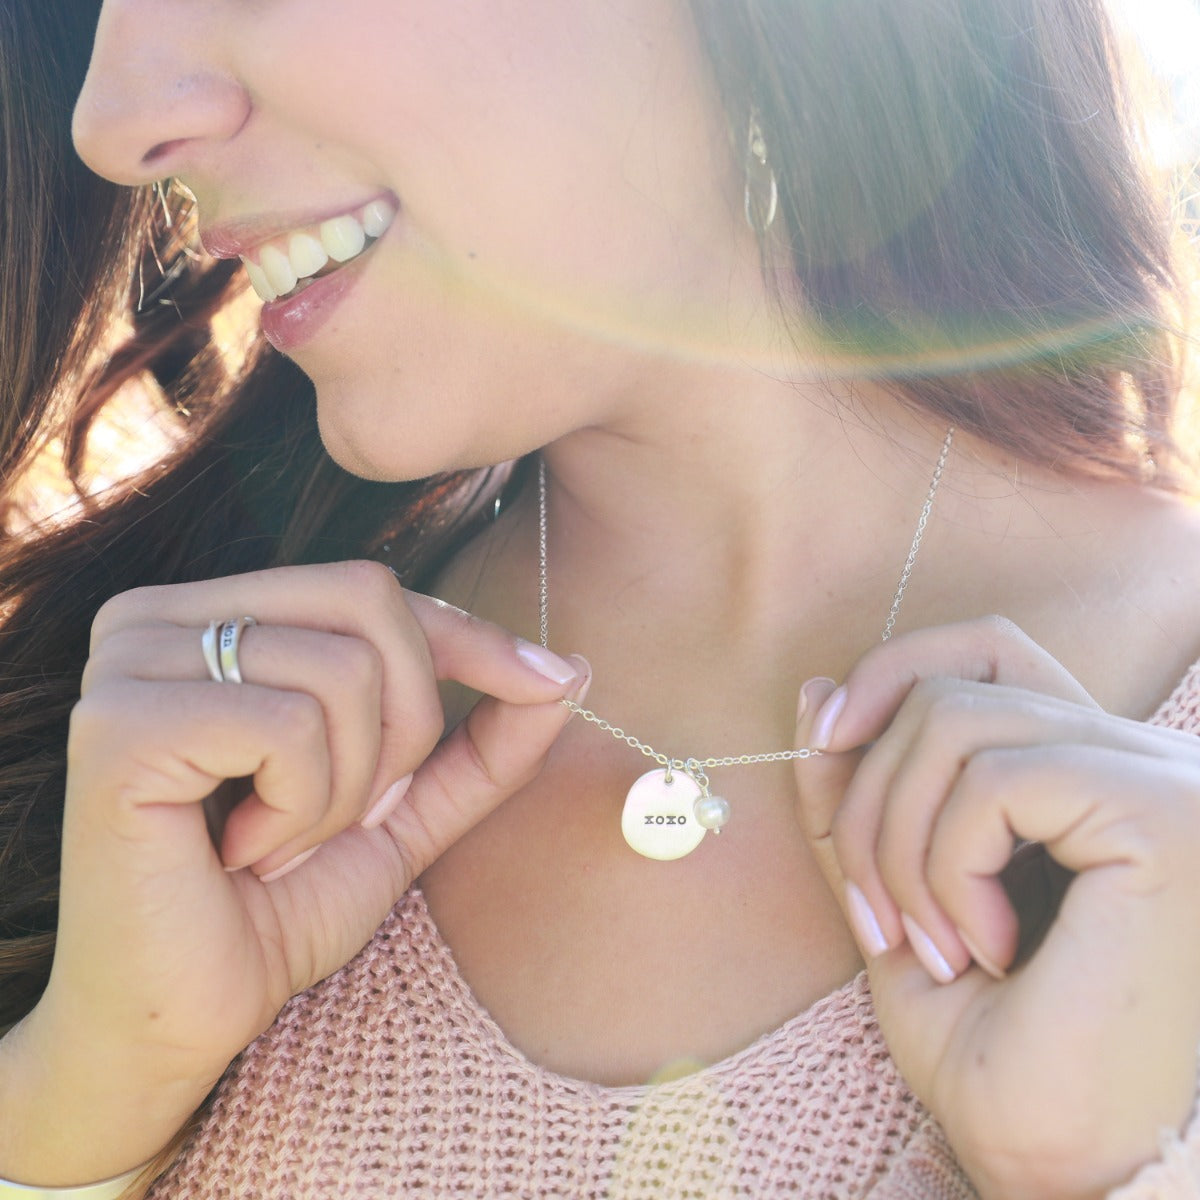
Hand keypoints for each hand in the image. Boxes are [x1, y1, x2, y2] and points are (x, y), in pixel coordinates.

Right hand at [16, 560, 586, 1180]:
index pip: (371, 587)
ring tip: (281, 842)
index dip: (469, 634)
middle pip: (368, 602)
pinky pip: (289, 727)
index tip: (552, 678)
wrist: (182, 1017)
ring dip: (347, 786)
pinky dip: (301, 806)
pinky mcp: (117, 724)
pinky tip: (244, 852)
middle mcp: (156, 617)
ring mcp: (128, 663)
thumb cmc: (278, 907)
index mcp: (210, 616)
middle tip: (348, 814)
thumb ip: (482, 740)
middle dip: (405, 726)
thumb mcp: (404, 809)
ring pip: (342, 670)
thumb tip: (570, 669)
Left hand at [794, 617, 1199, 1199]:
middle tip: (880, 921)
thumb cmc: (988, 1039)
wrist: (1055, 1156)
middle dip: (867, 798)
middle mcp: (1128, 756)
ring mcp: (1153, 777)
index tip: (825, 739)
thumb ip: (859, 793)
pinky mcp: (1159, 813)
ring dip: (899, 842)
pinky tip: (989, 948)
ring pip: (956, 722)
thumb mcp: (893, 889)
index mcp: (1077, 769)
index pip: (984, 647)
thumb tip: (817, 688)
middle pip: (949, 686)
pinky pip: (995, 782)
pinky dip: (950, 866)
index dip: (893, 671)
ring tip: (933, 942)